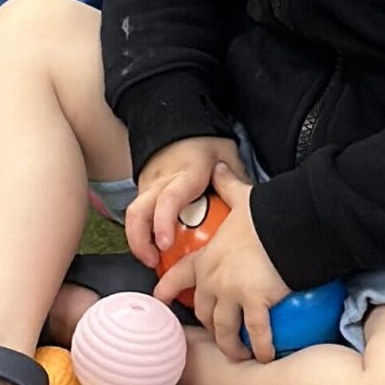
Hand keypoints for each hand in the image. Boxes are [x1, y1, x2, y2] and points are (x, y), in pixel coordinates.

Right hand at [125, 136, 246, 271]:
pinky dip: (143, 232)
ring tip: (154, 260)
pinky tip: (155, 246)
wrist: (179, 122)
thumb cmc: (205, 143)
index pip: (169, 199)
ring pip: (134, 215)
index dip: (163, 223)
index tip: (165, 245)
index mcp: (186, 173)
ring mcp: (149, 185)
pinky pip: (139, 213)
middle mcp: (162, 180)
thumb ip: (236, 184)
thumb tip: (251, 212)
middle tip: (154, 262)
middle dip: (140, 241)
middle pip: (138, 212)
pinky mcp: (143, 190)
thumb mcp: (228, 156)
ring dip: (139, 241)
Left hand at [173, 186, 290, 363]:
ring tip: (243, 355)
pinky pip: (256, 334)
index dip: (167, 290)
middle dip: (210, 327)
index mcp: (207, 258)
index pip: (179, 276)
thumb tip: (219, 167)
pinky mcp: (255, 304)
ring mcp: (232, 294)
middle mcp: (214, 280)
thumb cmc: (264, 213)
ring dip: (232, 346)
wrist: (285, 225)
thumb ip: (227, 187)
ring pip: (224, 330)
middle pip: (204, 312)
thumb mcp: (241, 199)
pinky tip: (265, 356)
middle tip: (219, 336)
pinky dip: (261, 348)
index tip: (159, 301)